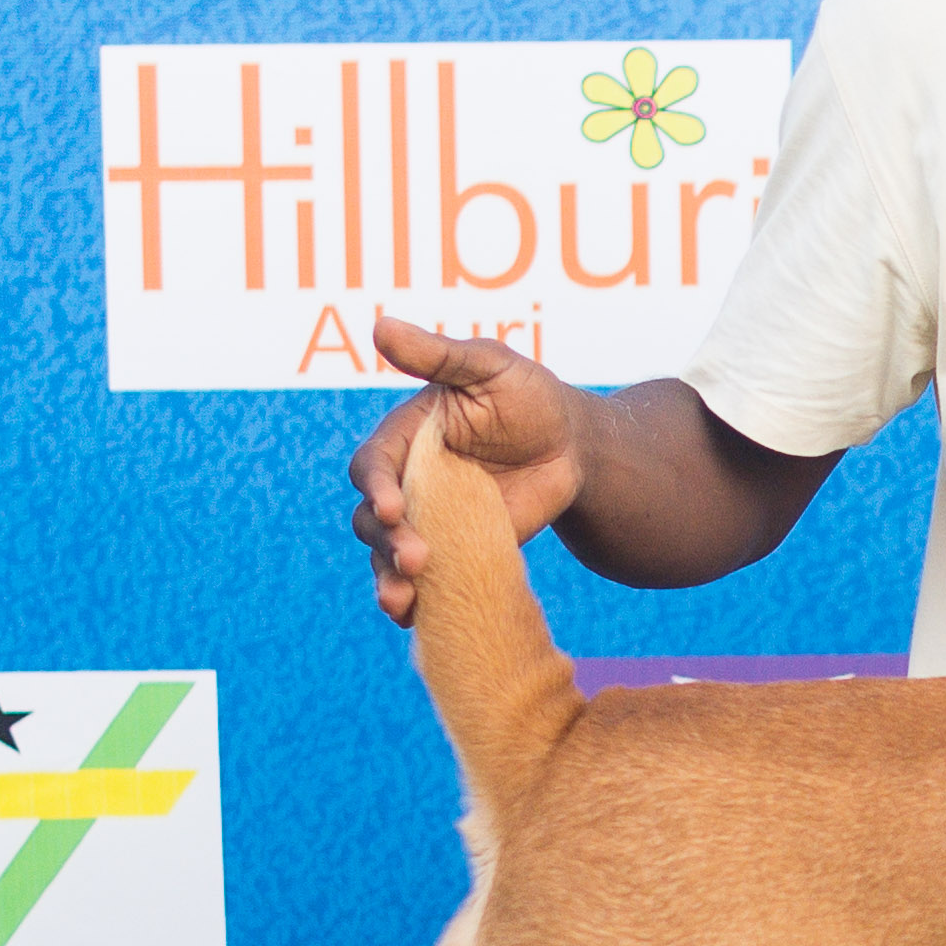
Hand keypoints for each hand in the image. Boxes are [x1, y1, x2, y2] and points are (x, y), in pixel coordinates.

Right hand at [351, 316, 589, 623]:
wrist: (573, 449)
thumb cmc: (530, 397)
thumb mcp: (489, 368)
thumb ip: (437, 355)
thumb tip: (379, 325)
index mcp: (406, 440)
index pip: (373, 467)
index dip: (378, 488)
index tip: (398, 509)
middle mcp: (407, 483)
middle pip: (372, 520)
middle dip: (387, 543)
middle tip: (417, 559)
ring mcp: (428, 522)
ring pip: (388, 557)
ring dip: (389, 579)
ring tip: (404, 600)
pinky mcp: (454, 553)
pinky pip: (423, 582)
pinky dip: (415, 603)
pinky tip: (414, 620)